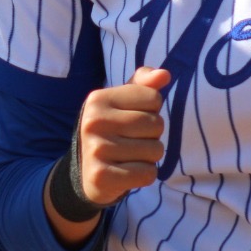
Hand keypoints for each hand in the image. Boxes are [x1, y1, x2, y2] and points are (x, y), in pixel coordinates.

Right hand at [75, 68, 170, 205]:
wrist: (85, 174)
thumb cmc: (112, 131)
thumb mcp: (122, 103)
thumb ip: (143, 84)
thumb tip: (164, 75)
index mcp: (98, 99)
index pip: (154, 98)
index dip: (151, 111)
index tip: (132, 120)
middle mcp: (94, 122)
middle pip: (156, 125)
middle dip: (153, 136)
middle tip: (132, 142)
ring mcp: (96, 149)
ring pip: (155, 151)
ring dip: (150, 157)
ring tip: (129, 157)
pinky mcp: (102, 176)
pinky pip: (147, 174)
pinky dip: (145, 175)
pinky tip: (128, 173)